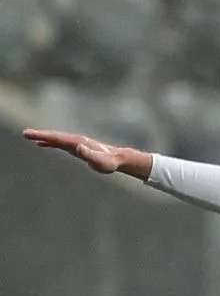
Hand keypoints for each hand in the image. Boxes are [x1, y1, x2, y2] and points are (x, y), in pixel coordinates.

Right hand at [23, 128, 144, 175]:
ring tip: (28, 136)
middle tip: (25, 133)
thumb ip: (89, 155)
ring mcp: (75, 143)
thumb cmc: (109, 162)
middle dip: (39, 134)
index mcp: (77, 142)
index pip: (57, 138)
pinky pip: (59, 144)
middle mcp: (75, 141)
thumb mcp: (100, 161)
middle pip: (54, 136)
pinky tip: (42, 144)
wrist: (117, 159)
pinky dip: (50, 142)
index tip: (32, 135)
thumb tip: (78, 147)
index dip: (44, 136)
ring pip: (56, 139)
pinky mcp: (76, 148)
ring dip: (42, 137)